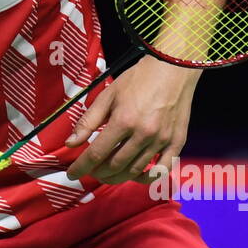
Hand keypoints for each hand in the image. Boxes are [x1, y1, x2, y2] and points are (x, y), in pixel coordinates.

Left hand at [65, 56, 200, 185]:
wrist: (172, 69)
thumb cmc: (138, 80)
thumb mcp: (108, 95)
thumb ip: (88, 121)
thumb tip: (70, 143)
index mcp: (123, 121)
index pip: (96, 153)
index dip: (81, 167)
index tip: (72, 174)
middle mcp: (143, 134)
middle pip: (115, 166)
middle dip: (98, 173)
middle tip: (91, 171)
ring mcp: (161, 140)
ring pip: (135, 171)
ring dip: (117, 177)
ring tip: (107, 174)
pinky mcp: (177, 142)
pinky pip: (162, 170)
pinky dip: (148, 178)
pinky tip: (136, 175)